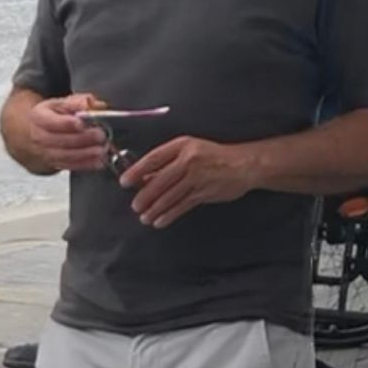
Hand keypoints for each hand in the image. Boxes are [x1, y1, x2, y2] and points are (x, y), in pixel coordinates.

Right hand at [29, 93, 108, 172]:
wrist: (37, 133)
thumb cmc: (51, 115)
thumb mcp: (60, 103)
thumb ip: (76, 101)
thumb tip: (88, 103)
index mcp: (39, 117)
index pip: (52, 121)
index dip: (67, 123)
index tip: (81, 123)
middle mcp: (40, 137)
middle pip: (61, 140)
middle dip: (83, 139)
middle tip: (100, 135)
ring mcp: (46, 153)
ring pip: (66, 155)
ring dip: (86, 153)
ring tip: (102, 149)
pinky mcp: (55, 164)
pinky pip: (71, 166)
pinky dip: (86, 164)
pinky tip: (98, 161)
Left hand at [119, 137, 249, 227]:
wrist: (243, 164)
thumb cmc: (214, 155)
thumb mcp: (190, 150)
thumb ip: (168, 162)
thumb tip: (145, 177)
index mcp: (183, 145)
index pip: (154, 158)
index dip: (137, 170)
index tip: (125, 181)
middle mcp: (189, 160)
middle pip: (161, 180)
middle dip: (145, 195)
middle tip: (135, 205)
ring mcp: (197, 177)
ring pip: (170, 196)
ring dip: (155, 208)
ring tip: (144, 217)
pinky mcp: (204, 193)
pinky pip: (182, 206)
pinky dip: (169, 215)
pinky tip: (160, 221)